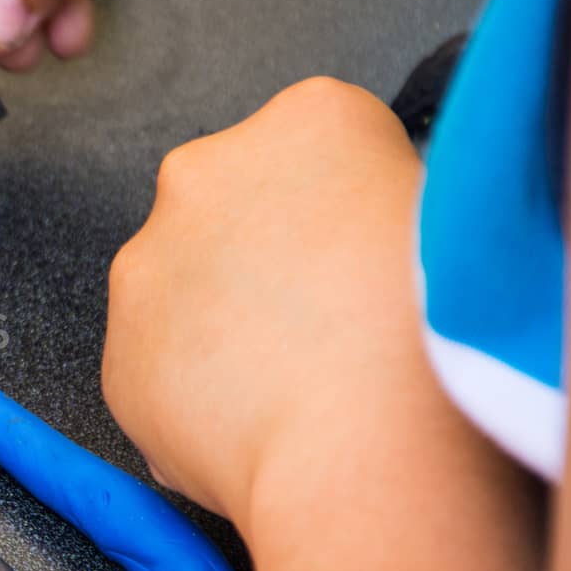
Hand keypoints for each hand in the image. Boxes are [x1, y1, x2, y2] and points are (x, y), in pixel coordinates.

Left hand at [101, 78, 435, 529]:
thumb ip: (387, 208)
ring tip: (294, 386)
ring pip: (184, 287)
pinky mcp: (117, 347)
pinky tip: (254, 423)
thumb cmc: (438, 343)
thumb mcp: (454, 230)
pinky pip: (158, 366)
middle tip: (326, 321)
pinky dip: (195, 394)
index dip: (347, 209)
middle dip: (265, 257)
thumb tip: (369, 237)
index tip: (364, 253)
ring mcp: (146, 260)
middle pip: (233, 206)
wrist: (361, 450)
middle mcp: (207, 171)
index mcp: (308, 120)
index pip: (320, 143)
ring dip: (223, 325)